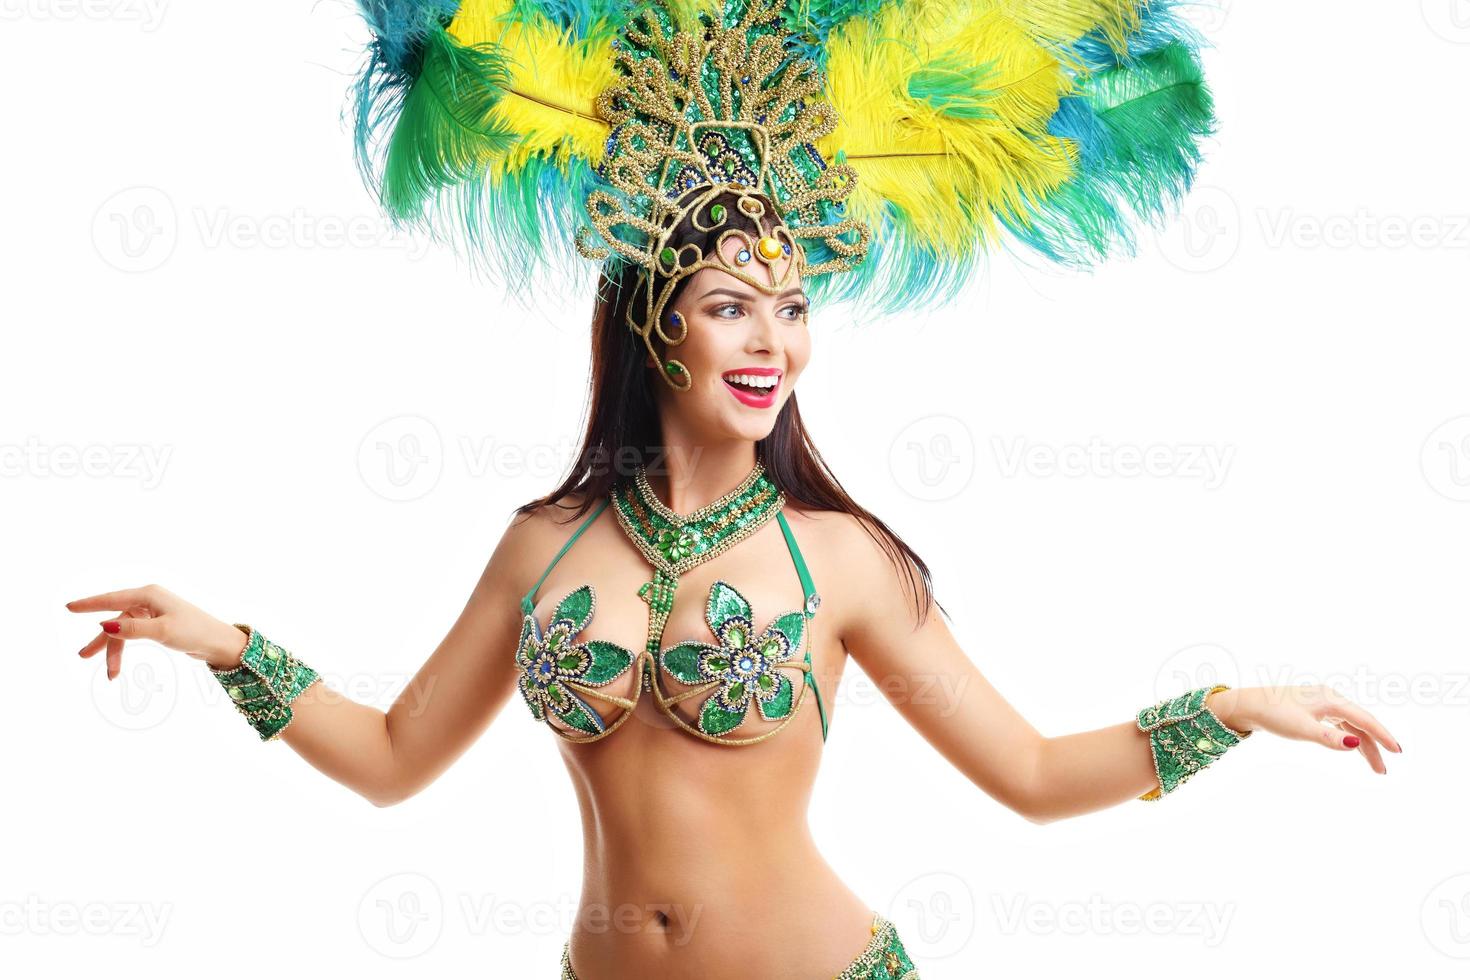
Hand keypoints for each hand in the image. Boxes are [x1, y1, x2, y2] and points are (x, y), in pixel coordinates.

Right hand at [65, 584, 248, 679]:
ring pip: (123, 631)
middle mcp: (148, 600)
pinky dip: (125, 649)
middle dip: (101, 640)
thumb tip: (105, 625)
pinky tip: (118, 665)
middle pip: (115, 619)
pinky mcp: (156, 624)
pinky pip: (132, 635)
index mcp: (149, 595)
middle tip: (83, 656)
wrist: (218, 641)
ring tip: (110, 675)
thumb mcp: (162, 631)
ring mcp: (152, 612)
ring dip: (115, 651)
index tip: (69, 607)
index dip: (90, 604)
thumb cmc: (194, 631)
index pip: (112, 599)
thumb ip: (133, 629)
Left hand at [1210, 685, 1402, 773]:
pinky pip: (1339, 724)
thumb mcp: (1301, 729)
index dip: (1383, 736)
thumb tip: (1356, 744)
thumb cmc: (1273, 715)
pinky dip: (1348, 737)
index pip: (1364, 720)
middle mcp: (1329, 698)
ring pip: (1350, 726)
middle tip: (1383, 770)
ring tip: (1374, 767)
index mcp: (1331, 699)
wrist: (1247, 705)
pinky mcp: (1313, 710)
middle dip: (1374, 746)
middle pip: (1360, 724)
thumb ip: (1328, 737)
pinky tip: (1353, 746)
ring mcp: (1321, 703)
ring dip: (1362, 745)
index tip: (1398, 752)